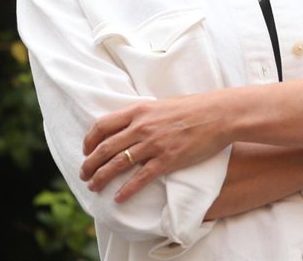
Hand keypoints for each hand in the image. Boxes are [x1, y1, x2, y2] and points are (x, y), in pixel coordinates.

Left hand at [80, 90, 231, 201]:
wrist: (218, 114)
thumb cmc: (192, 108)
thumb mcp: (160, 104)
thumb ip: (143, 115)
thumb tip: (128, 124)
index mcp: (138, 110)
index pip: (102, 126)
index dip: (89, 140)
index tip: (86, 151)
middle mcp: (142, 127)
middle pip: (105, 148)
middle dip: (90, 164)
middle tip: (84, 175)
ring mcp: (154, 144)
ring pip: (118, 163)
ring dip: (102, 177)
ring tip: (94, 187)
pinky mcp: (167, 159)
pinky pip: (141, 178)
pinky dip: (127, 190)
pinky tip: (118, 198)